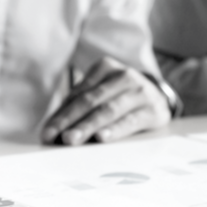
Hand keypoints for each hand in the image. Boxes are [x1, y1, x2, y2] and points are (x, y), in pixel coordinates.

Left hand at [40, 56, 170, 145]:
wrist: (159, 98)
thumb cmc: (122, 98)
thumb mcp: (103, 93)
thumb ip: (79, 108)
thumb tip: (52, 130)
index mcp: (105, 67)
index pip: (78, 94)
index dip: (60, 115)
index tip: (46, 133)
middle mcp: (124, 76)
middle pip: (91, 101)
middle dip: (69, 121)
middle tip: (55, 137)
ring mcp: (140, 92)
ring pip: (108, 110)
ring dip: (87, 126)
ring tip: (72, 139)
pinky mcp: (153, 110)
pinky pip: (130, 121)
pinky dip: (115, 130)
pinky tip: (102, 137)